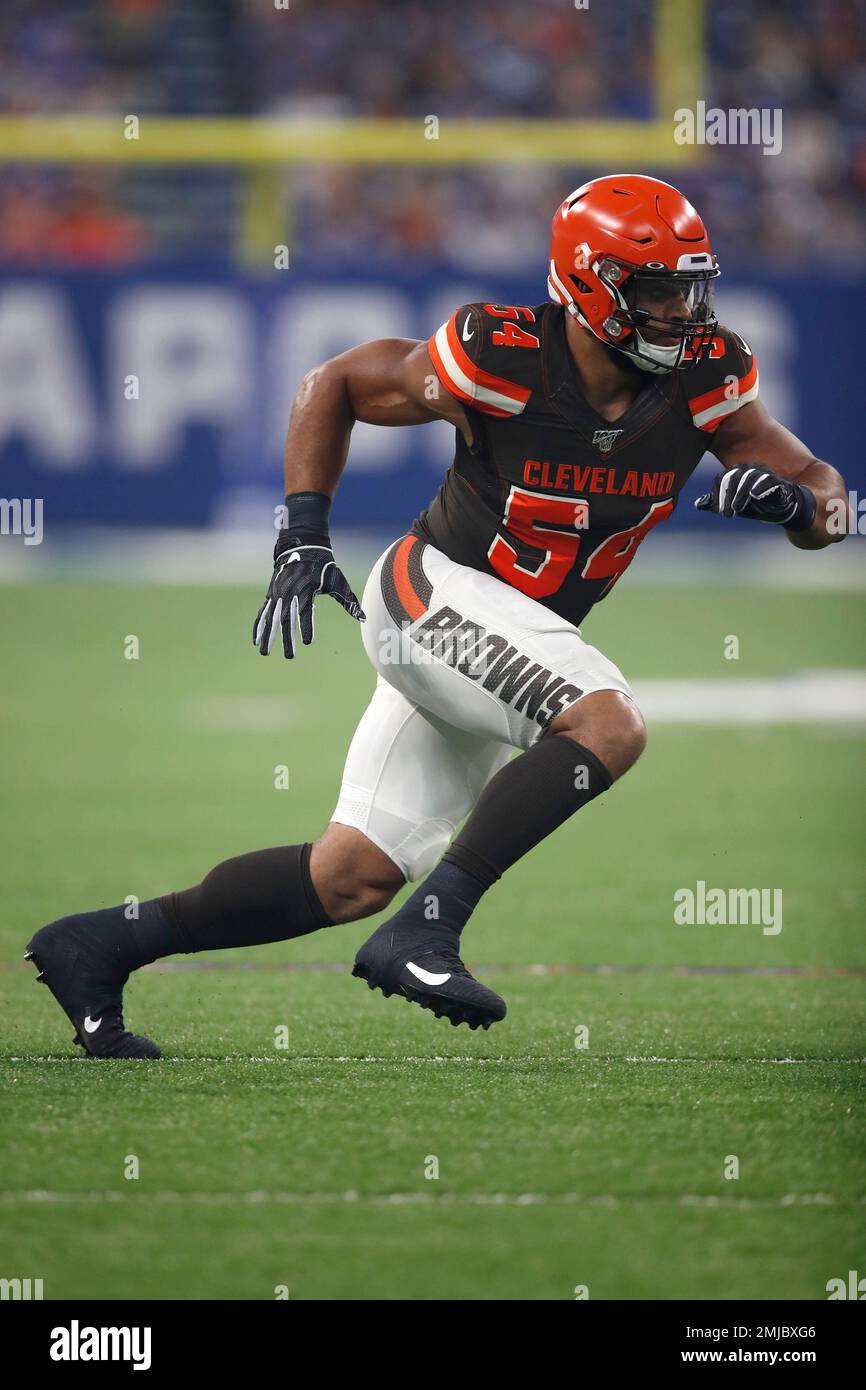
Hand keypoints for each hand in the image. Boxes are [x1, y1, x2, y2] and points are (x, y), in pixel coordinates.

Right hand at [253, 537, 364, 657]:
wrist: (302, 547)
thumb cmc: (324, 567)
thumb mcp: (338, 581)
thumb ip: (349, 601)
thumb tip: (364, 617)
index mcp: (306, 590)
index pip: (305, 612)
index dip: (306, 627)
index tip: (308, 642)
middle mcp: (289, 593)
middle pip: (286, 619)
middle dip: (286, 639)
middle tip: (289, 656)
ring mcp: (278, 594)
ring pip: (271, 618)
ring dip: (268, 636)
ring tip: (265, 653)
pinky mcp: (272, 595)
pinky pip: (263, 612)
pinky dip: (258, 626)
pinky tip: (256, 641)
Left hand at [695, 465, 815, 528]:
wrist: (785, 509)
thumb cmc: (759, 506)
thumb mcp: (736, 506)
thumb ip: (719, 504)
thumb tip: (697, 504)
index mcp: (738, 474)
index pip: (723, 478)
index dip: (719, 494)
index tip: (718, 511)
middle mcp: (750, 470)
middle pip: (734, 476)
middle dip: (728, 495)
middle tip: (726, 514)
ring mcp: (765, 474)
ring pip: (749, 477)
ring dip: (741, 494)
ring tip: (737, 509)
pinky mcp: (778, 481)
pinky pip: (769, 480)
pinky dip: (761, 487)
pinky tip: (754, 495)